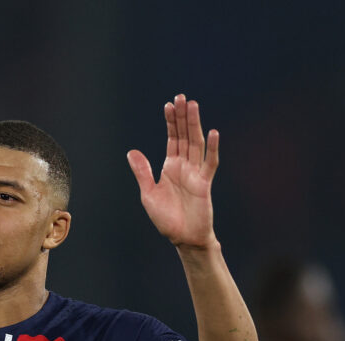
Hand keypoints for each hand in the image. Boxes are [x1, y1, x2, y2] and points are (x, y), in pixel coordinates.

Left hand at [127, 94, 218, 248]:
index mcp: (170, 167)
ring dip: (195, 125)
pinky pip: (209, 163)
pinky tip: (213, 133)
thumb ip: (142, 172)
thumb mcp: (149, 194)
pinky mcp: (204, 184)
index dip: (171, 122)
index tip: (169, 105)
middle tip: (182, 97)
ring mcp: (195, 173)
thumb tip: (131, 151)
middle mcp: (184, 167)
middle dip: (183, 117)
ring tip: (193, 106)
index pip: (172, 139)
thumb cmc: (167, 218)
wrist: (183, 238)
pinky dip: (212, 148)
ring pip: (196, 144)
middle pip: (184, 136)